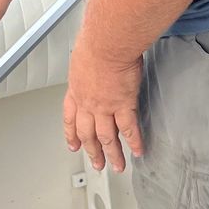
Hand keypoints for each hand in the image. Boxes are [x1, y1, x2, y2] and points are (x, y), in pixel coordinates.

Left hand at [64, 38, 144, 172]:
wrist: (107, 43)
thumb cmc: (96, 42)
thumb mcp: (81, 56)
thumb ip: (85, 65)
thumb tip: (88, 60)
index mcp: (76, 91)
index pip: (70, 118)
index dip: (71, 134)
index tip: (74, 145)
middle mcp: (88, 103)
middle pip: (88, 134)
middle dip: (92, 151)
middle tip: (97, 163)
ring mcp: (105, 107)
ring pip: (107, 138)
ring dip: (112, 154)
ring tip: (118, 165)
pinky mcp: (123, 105)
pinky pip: (129, 128)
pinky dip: (134, 142)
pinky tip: (138, 150)